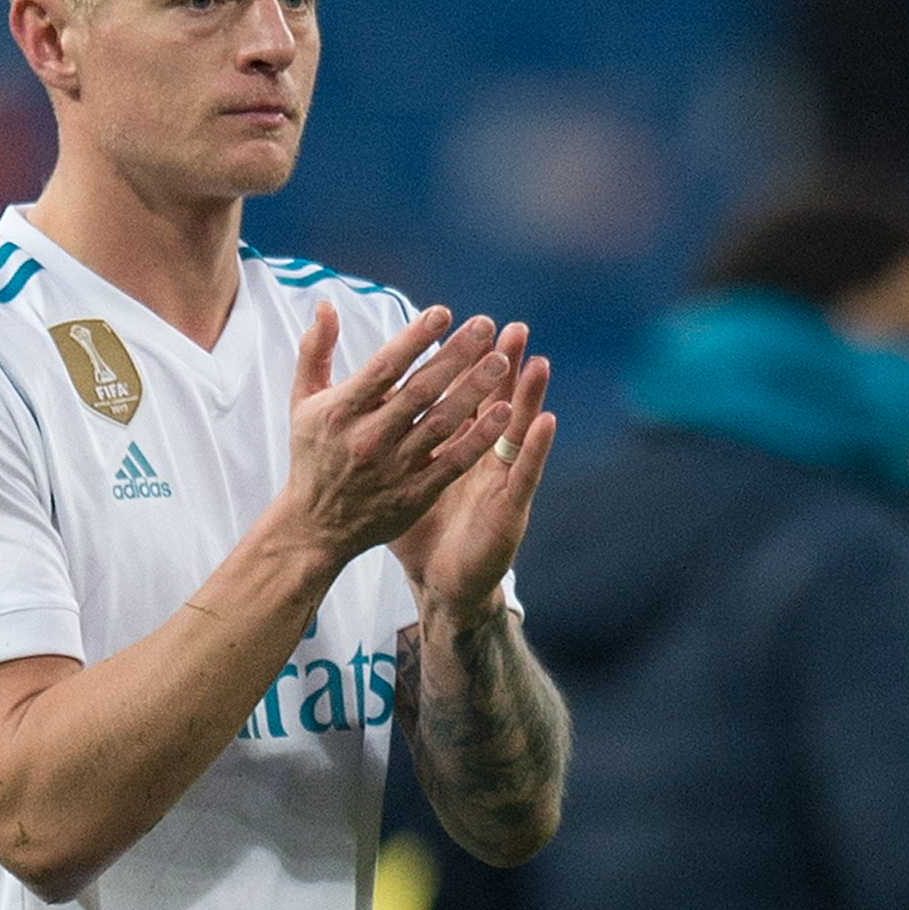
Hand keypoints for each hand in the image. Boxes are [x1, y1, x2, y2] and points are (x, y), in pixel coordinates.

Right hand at [277, 305, 514, 564]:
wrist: (315, 526)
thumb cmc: (313, 454)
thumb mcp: (303, 401)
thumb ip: (315, 351)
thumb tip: (325, 303)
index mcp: (341, 411)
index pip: (383, 367)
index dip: (414, 338)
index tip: (443, 312)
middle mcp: (368, 438)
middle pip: (419, 390)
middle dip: (455, 356)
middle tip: (485, 325)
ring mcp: (393, 468)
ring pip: (440, 423)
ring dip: (473, 391)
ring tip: (500, 361)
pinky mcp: (414, 495)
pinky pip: (452, 463)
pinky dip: (477, 439)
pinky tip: (502, 413)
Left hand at [391, 325, 554, 619]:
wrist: (441, 584)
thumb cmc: (421, 532)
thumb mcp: (399, 479)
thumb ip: (385, 442)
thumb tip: (362, 408)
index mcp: (456, 446)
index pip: (465, 395)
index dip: (468, 363)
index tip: (468, 325)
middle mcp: (485, 457)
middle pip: (498, 402)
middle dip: (504, 366)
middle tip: (512, 328)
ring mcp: (501, 480)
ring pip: (519, 431)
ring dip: (530, 396)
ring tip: (538, 361)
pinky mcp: (512, 507)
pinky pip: (525, 473)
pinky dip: (537, 447)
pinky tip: (546, 421)